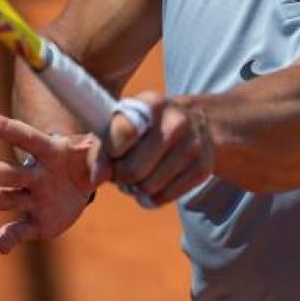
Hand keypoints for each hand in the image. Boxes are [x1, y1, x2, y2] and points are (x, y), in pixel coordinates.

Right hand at [0, 114, 108, 253]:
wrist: (84, 184)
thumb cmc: (87, 159)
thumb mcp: (100, 150)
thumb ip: (101, 156)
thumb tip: (100, 173)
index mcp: (50, 151)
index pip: (25, 137)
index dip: (4, 128)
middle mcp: (34, 175)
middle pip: (10, 173)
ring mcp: (32, 199)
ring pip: (8, 200)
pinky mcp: (37, 223)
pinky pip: (20, 231)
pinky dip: (9, 239)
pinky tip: (2, 248)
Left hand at [105, 91, 213, 205]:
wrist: (194, 123)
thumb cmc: (147, 127)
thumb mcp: (122, 124)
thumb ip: (101, 149)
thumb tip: (96, 177)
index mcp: (152, 103)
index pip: (124, 132)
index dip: (111, 152)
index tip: (114, 152)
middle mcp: (177, 120)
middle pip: (134, 169)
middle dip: (122, 176)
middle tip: (124, 169)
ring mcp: (193, 144)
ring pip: (149, 187)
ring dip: (138, 188)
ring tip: (141, 174)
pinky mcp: (203, 167)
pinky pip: (165, 196)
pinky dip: (154, 196)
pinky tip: (155, 182)